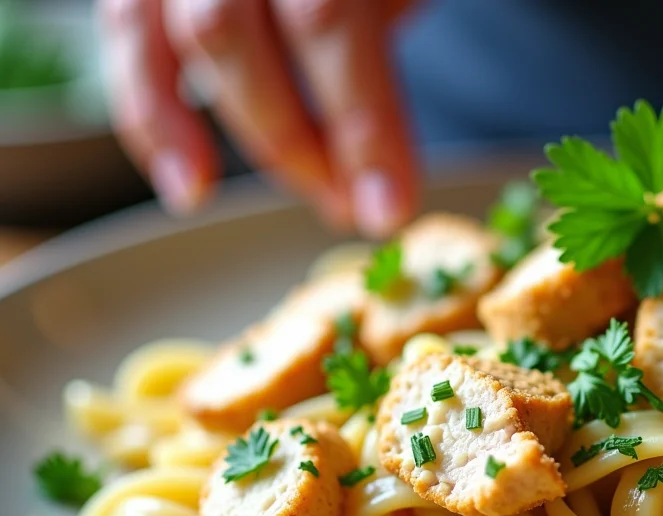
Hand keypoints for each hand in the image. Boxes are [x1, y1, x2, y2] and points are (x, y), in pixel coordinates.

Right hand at [100, 0, 419, 237]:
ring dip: (257, 137)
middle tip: (361, 206)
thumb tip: (378, 144)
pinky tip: (190, 188)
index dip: (362, 122)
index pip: (327, 20)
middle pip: (245, 38)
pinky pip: (127, 41)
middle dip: (310, 144)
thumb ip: (382, 16)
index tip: (392, 205)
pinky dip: (151, 121)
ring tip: (319, 198)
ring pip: (192, 42)